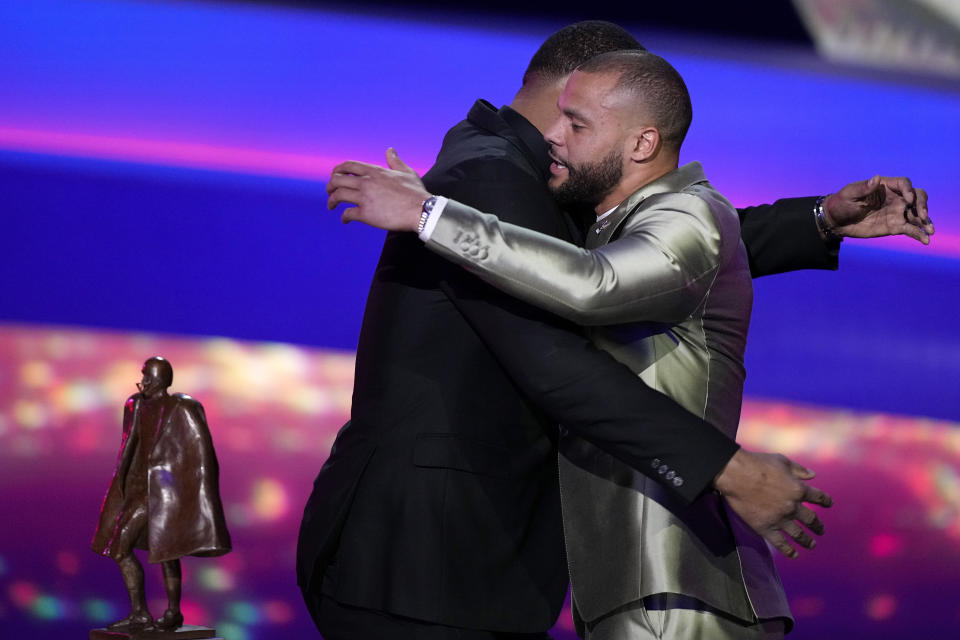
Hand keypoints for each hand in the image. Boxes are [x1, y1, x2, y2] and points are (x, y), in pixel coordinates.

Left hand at [326, 148, 430, 230]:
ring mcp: (365, 198)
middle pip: (337, 179)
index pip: (348, 165)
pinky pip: (348, 214)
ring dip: (332, 201)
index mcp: (374, 171)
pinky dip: (344, 217)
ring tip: (332, 206)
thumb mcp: (406, 171)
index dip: (338, 170)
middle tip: (330, 192)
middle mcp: (367, 182)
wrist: (421, 210)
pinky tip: (345, 220)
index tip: (335, 176)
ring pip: (338, 195)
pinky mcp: (366, 214)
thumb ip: (395, 161)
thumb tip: (390, 150)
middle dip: (330, 186)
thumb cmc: (415, 192)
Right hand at [714, 448, 832, 558]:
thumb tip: (813, 475)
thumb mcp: (782, 461)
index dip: (825, 501)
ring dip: (807, 541)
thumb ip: (799, 469)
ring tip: (811, 544)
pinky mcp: (766, 528)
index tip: (828, 504)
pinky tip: (794, 554)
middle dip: (818, 526)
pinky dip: (789, 551)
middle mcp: (793, 507)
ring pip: (799, 535)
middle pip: (811, 520)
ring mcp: (780, 519)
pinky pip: (781, 543)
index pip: (819, 498)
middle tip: (821, 530)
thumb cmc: (758, 464)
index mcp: (799, 489)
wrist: (736, 475)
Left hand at [824, 175, 933, 243]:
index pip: (904, 184)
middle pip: (917, 196)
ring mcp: (896, 212)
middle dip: (923, 204)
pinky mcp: (895, 226)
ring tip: (930, 231)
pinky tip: (925, 240)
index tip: (908, 200)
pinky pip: (910, 229)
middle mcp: (895, 198)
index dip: (909, 191)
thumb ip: (863, 188)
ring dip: (926, 221)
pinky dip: (919, 234)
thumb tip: (876, 179)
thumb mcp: (850, 193)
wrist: (837, 221)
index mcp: (885, 186)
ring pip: (917, 214)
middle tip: (923, 216)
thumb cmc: (842, 203)